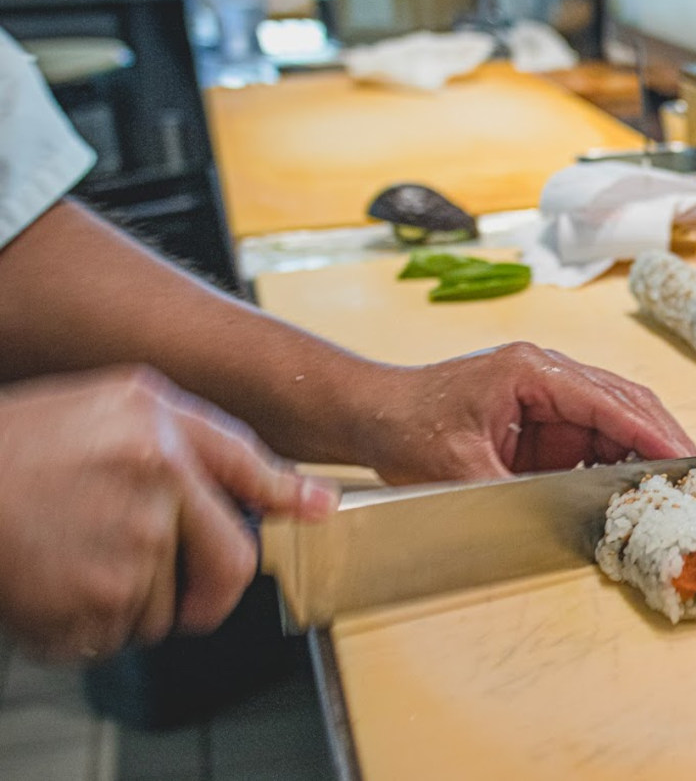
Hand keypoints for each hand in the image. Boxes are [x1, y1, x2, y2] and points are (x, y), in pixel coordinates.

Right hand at [0, 366, 337, 661]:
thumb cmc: (20, 444)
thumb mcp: (116, 406)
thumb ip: (199, 438)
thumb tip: (284, 488)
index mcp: (157, 431)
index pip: (247, 470)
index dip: (288, 494)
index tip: (319, 510)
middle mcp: (155, 484)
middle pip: (230, 562)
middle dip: (216, 592)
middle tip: (194, 601)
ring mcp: (128, 546)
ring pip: (168, 606)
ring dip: (135, 603)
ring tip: (80, 564)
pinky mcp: (94, 601)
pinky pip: (118, 634)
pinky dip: (92, 626)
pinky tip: (58, 585)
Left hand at [359, 342, 695, 483]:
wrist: (374, 414)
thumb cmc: (407, 426)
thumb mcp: (459, 468)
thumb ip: (517, 490)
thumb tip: (570, 516)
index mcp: (532, 370)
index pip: (608, 401)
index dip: (650, 433)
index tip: (684, 459)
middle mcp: (548, 373)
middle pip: (624, 402)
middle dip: (661, 438)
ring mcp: (547, 394)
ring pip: (615, 418)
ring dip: (643, 451)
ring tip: (675, 485)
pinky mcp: (543, 418)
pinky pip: (592, 436)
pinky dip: (616, 460)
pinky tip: (634, 487)